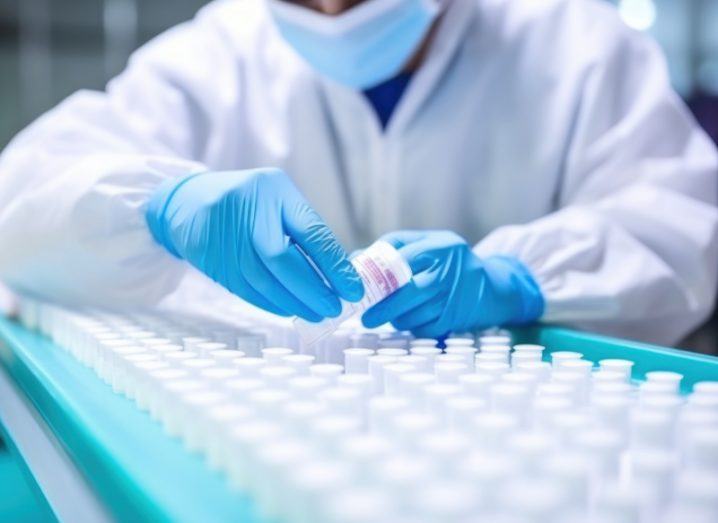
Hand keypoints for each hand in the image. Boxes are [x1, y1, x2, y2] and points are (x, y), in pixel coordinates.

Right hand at [146, 168, 363, 320]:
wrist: (188, 201)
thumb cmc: (248, 203)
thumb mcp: (276, 201)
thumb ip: (302, 232)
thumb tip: (337, 276)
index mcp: (275, 189)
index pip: (312, 232)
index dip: (335, 266)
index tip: (353, 290)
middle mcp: (248, 207)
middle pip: (283, 259)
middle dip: (312, 289)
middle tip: (333, 308)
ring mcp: (224, 232)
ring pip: (262, 279)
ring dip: (292, 302)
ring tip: (315, 314)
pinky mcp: (209, 256)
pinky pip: (245, 288)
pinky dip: (270, 303)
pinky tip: (287, 310)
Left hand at [361, 230, 542, 337]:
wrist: (493, 286)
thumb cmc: (450, 262)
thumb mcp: (429, 243)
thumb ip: (394, 245)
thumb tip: (356, 259)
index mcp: (439, 247)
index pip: (400, 260)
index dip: (376, 276)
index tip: (359, 288)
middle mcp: (448, 272)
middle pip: (406, 293)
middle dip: (382, 308)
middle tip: (365, 317)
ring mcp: (453, 298)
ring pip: (413, 314)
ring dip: (395, 318)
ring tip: (387, 315)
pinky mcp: (454, 320)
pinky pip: (423, 328)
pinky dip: (411, 326)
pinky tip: (409, 319)